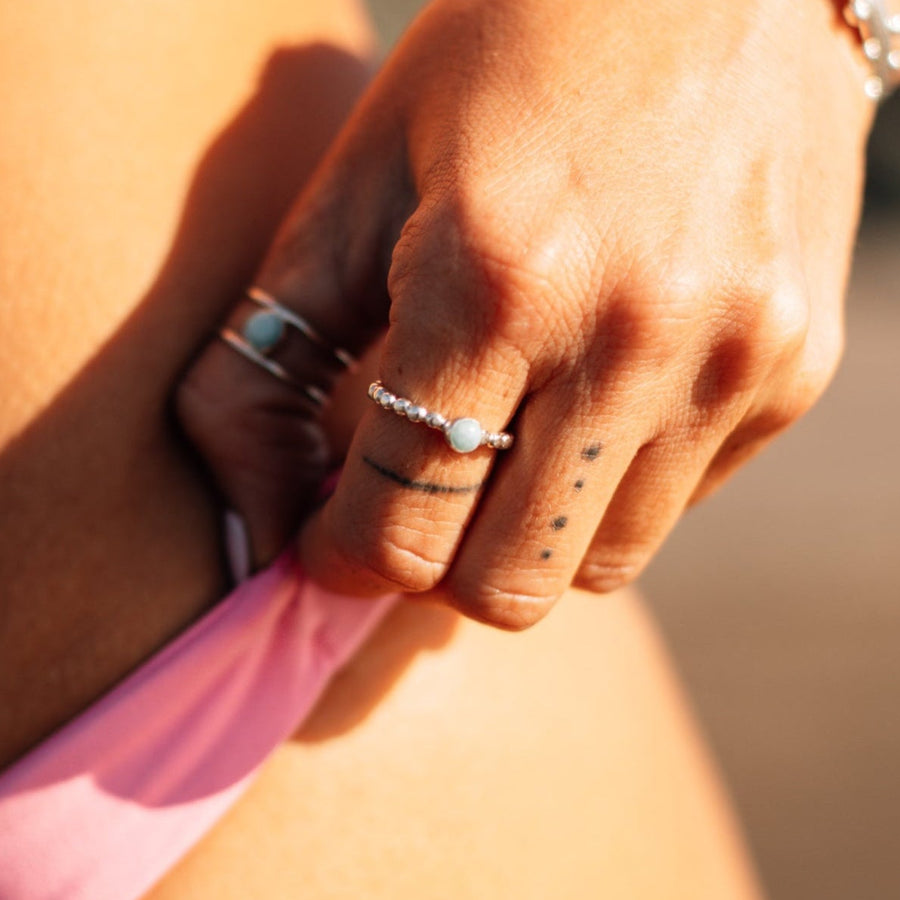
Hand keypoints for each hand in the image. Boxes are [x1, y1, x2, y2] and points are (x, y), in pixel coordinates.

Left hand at [177, 0, 872, 628]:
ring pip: (598, 564)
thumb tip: (258, 509)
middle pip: (506, 584)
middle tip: (417, 505)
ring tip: (508, 446)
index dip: (345, 558)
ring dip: (529, 534)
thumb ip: (275, 344)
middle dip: (438, 569)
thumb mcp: (363, 172)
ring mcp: (735, 359)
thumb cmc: (512, 59)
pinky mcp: (798, 369)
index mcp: (494, 276)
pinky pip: (677, 504)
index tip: (332, 543)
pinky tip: (594, 400)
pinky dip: (613, 484)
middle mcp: (632, 335)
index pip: (400, 519)